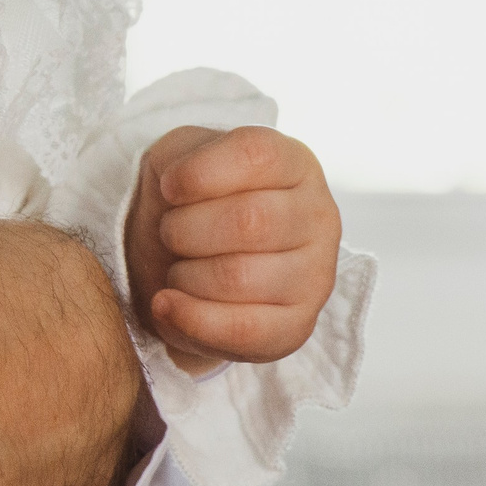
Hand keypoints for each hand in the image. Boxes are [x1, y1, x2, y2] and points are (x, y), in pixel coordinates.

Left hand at [125, 125, 340, 375]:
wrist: (179, 261)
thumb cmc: (188, 203)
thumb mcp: (175, 160)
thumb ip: (176, 159)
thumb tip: (174, 190)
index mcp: (293, 164)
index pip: (255, 154)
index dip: (199, 172)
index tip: (169, 188)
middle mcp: (317, 216)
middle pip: (249, 221)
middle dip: (184, 230)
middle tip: (171, 233)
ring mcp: (315, 275)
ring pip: (240, 278)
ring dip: (184, 274)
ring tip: (179, 267)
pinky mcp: (296, 326)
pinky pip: (244, 331)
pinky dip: (191, 319)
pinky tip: (168, 303)